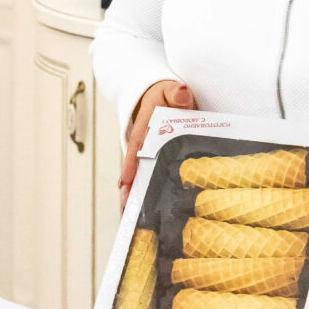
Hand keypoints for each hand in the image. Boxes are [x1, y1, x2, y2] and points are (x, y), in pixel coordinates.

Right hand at [121, 79, 193, 209]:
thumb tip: (182, 94)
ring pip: (137, 176)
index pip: (137, 145)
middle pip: (132, 167)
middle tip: (126, 209)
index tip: (126, 182)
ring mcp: (143, 153)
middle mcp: (139, 141)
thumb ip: (176, 93)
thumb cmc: (166, 95)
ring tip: (130, 219)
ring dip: (133, 195)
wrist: (159, 96)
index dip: (131, 164)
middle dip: (128, 188)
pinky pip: (145, 177)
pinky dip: (143, 193)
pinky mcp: (149, 160)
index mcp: (144, 125)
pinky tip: (144, 213)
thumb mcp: (170, 90)